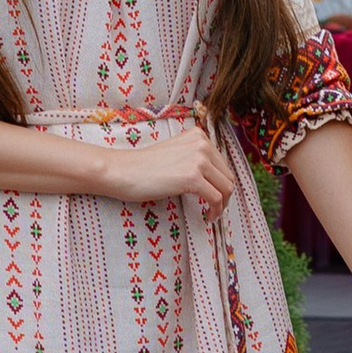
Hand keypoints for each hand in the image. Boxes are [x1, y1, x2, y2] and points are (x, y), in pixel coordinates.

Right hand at [83, 121, 234, 212]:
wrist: (123, 171)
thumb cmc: (144, 166)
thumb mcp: (176, 153)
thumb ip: (196, 158)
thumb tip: (217, 179)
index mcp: (198, 136)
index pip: (223, 163)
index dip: (221, 183)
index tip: (215, 195)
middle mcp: (202, 143)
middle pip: (228, 176)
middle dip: (224, 195)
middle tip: (215, 208)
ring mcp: (198, 160)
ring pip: (226, 188)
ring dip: (222, 205)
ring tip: (212, 214)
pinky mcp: (192, 178)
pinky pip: (216, 198)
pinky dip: (216, 211)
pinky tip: (207, 216)